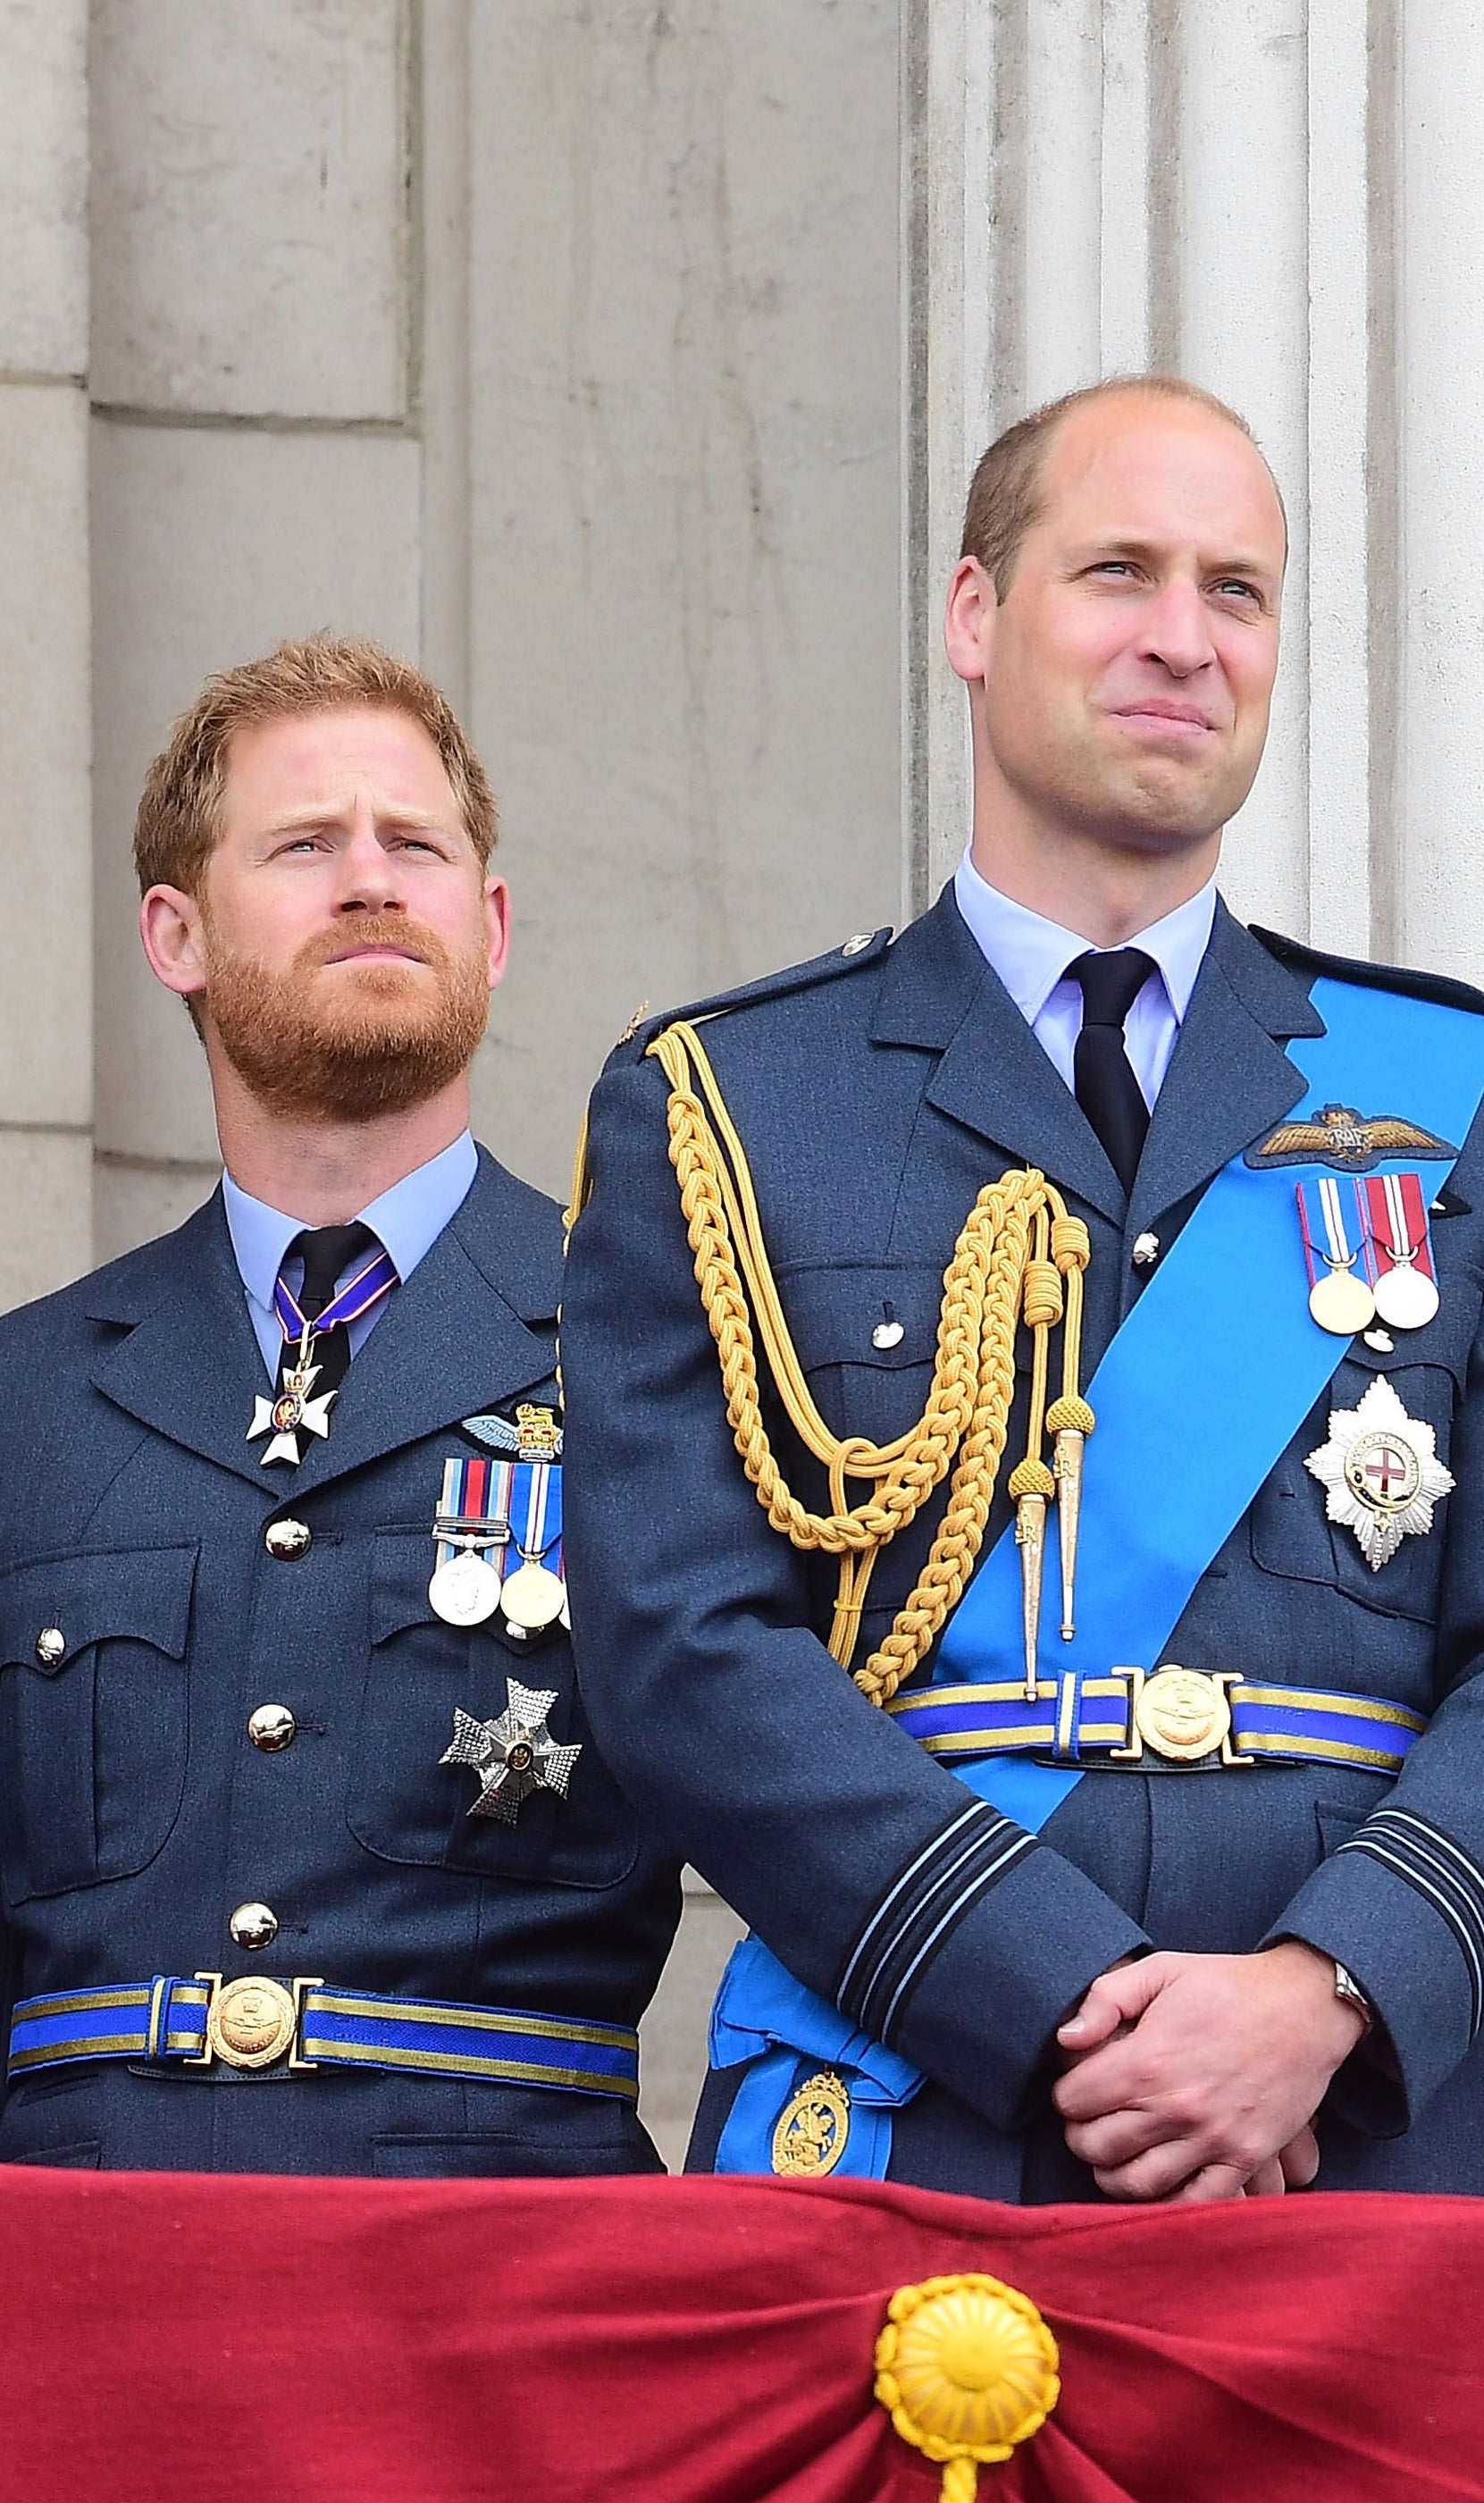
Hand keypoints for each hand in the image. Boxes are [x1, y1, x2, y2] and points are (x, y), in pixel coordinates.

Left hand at [1051, 1943, 1363, 2201]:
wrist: (1305, 2007)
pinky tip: (1158, 2183)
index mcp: (1147, 2062)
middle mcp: (1176, 2108)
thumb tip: (1064, 2039)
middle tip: (1091, 2123)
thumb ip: (1104, 1999)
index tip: (1078, 2086)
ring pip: (1137, 2184)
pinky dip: (1168, 2203)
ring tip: (1116, 2155)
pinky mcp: (1246, 2158)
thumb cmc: (1227, 1986)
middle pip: (1096, 2148)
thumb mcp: (1160, 1970)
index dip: (1067, 2093)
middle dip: (1082, 2135)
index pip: (1073, 2102)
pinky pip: (1196, 2203)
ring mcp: (1213, 2139)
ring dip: (1114, 2174)